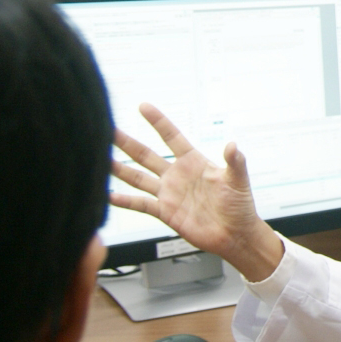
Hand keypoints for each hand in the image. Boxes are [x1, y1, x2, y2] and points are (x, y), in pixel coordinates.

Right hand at [110, 103, 282, 280]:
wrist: (235, 234)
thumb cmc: (240, 206)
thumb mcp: (238, 180)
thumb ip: (235, 162)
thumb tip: (233, 145)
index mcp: (194, 162)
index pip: (172, 137)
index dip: (158, 122)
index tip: (143, 106)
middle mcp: (178, 175)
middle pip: (147, 155)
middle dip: (127, 142)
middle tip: (108, 129)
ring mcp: (169, 193)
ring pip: (138, 177)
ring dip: (119, 169)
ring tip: (100, 159)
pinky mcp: (165, 212)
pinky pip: (141, 204)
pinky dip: (124, 200)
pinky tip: (108, 195)